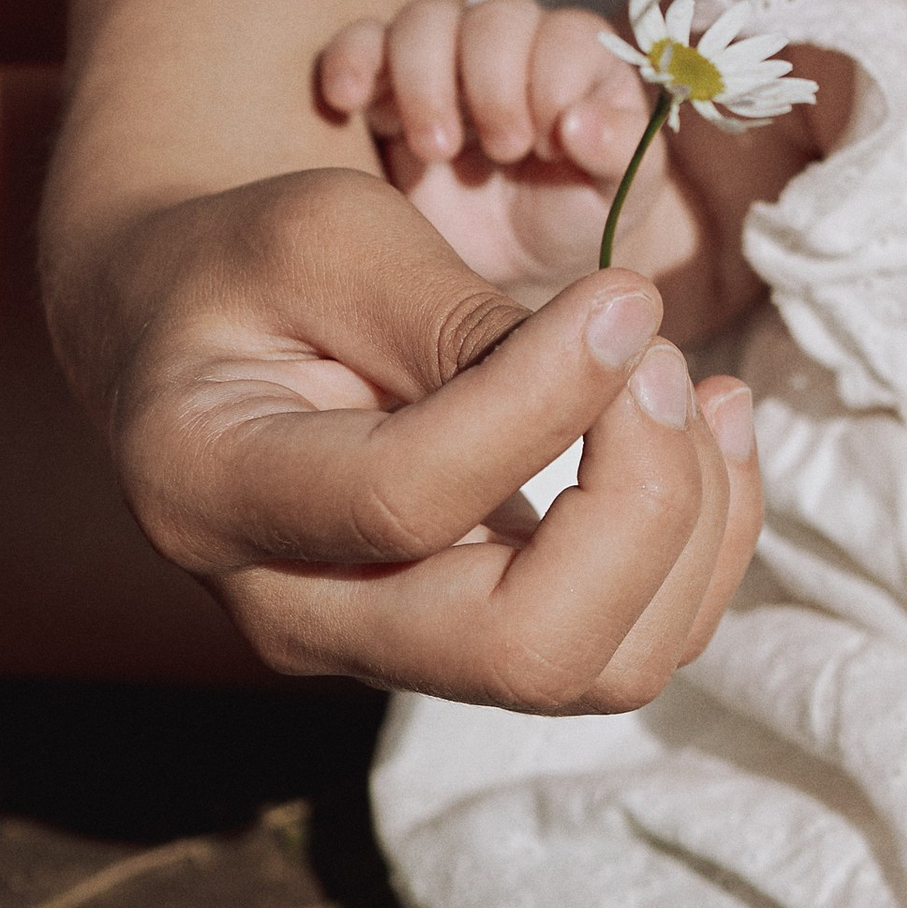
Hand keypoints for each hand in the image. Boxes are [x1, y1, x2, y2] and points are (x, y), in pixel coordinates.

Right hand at [86, 167, 762, 707]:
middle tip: (660, 358)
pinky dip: (705, 545)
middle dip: (643, 505)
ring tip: (697, 386)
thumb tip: (619, 351)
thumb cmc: (253, 269)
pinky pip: (630, 644)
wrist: (201, 346)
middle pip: (523, 649)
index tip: (625, 296)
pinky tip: (703, 424)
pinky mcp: (472, 644)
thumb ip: (449, 311)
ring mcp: (390, 650)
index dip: (545, 401)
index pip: (408, 499)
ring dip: (693, 529)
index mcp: (215, 491)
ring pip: (599, 671)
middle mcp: (296, 612)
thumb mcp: (325, 236)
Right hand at [318, 0, 707, 312]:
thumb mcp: (614, 197)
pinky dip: (350, 60)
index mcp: (579, 58)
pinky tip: (348, 103)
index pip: (566, 35)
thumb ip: (619, 154)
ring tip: (436, 151)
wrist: (505, 263)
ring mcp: (445, 56)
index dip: (555, 84)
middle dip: (495, 86)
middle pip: (496, 19)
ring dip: (424, 80)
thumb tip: (582, 124)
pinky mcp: (386, 83)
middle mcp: (513, 42)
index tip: (551, 146)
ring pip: (425, 21)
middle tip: (504, 151)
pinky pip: (359, 42)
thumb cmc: (572, 217)